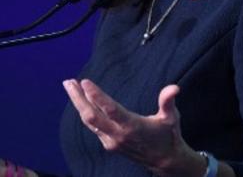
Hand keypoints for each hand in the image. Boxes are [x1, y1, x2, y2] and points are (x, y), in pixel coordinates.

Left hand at [62, 79, 205, 176]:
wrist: (164, 161)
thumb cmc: (167, 135)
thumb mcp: (171, 118)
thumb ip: (168, 101)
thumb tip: (175, 88)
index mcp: (132, 126)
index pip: (110, 109)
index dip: (96, 96)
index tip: (85, 82)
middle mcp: (118, 134)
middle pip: (91, 115)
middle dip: (78, 98)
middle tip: (68, 82)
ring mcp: (111, 141)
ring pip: (89, 121)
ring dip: (78, 103)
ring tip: (70, 86)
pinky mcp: (108, 144)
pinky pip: (93, 126)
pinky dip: (86, 112)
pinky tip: (82, 101)